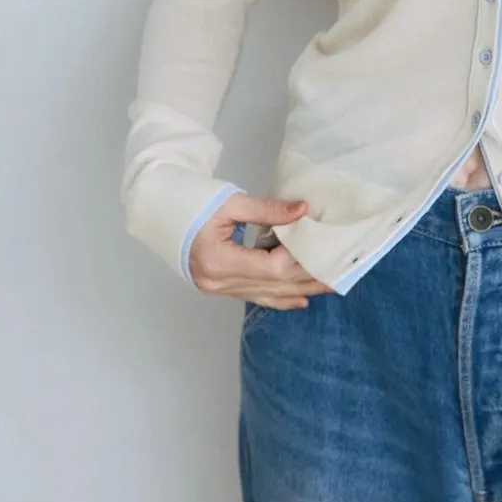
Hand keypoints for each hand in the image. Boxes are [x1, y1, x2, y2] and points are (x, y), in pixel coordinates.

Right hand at [188, 192, 335, 308]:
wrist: (162, 210)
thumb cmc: (194, 202)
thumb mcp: (231, 202)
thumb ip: (268, 211)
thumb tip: (303, 210)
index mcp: (218, 260)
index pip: (269, 268)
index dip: (298, 260)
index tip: (323, 249)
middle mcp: (217, 281)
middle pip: (272, 285)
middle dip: (307, 279)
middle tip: (339, 272)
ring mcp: (217, 288)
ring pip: (266, 294)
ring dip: (299, 290)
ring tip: (328, 285)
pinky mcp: (219, 287)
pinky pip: (255, 296)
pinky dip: (280, 298)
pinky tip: (300, 300)